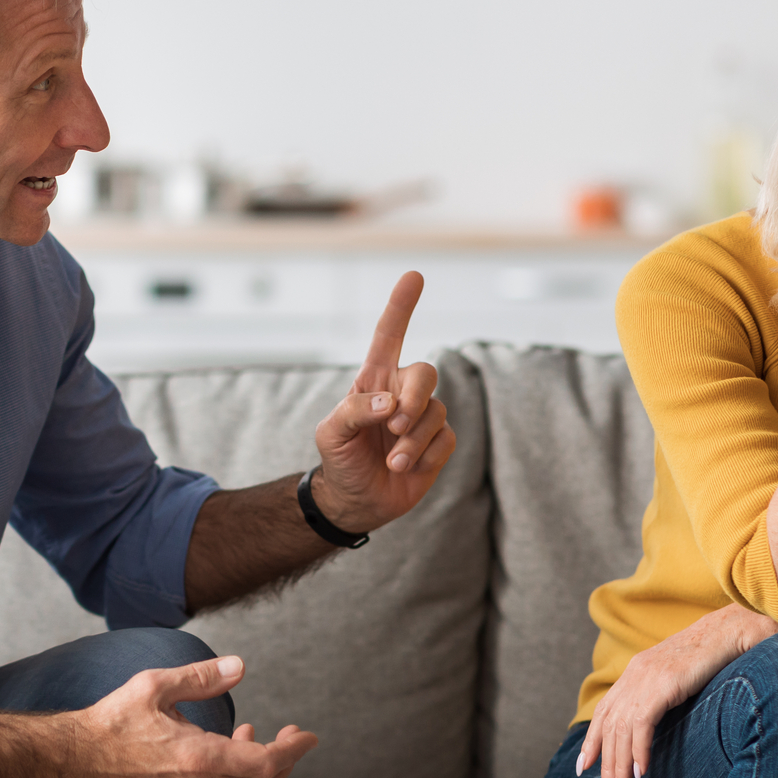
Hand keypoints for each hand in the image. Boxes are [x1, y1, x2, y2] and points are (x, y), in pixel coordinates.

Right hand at [66, 654, 317, 777]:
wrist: (77, 758)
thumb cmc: (114, 718)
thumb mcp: (156, 685)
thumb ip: (202, 677)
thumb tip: (240, 667)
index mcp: (198, 758)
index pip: (265, 762)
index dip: (294, 750)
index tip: (310, 736)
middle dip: (283, 758)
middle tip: (293, 734)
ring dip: (256, 765)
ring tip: (252, 730)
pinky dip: (232, 776)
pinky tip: (222, 751)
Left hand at [309, 271, 456, 530]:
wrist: (355, 501)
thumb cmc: (340, 460)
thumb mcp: (331, 434)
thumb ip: (355, 411)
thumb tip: (391, 402)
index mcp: (373, 382)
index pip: (389, 336)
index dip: (400, 306)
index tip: (413, 276)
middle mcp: (401, 393)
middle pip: (425, 372)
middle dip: (415, 397)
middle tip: (396, 424)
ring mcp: (421, 418)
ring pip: (435, 412)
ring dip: (413, 439)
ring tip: (392, 460)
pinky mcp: (437, 444)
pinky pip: (446, 439)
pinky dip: (424, 456)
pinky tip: (405, 468)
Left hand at [580, 604, 777, 777]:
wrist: (732, 630)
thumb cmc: (713, 657)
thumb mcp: (678, 678)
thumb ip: (662, 696)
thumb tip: (655, 723)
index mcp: (635, 673)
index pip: (604, 712)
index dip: (592, 740)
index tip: (584, 767)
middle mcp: (634, 675)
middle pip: (609, 726)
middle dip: (604, 763)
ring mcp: (646, 679)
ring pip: (621, 730)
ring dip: (620, 765)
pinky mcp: (662, 685)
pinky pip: (642, 725)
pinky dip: (639, 751)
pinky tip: (640, 772)